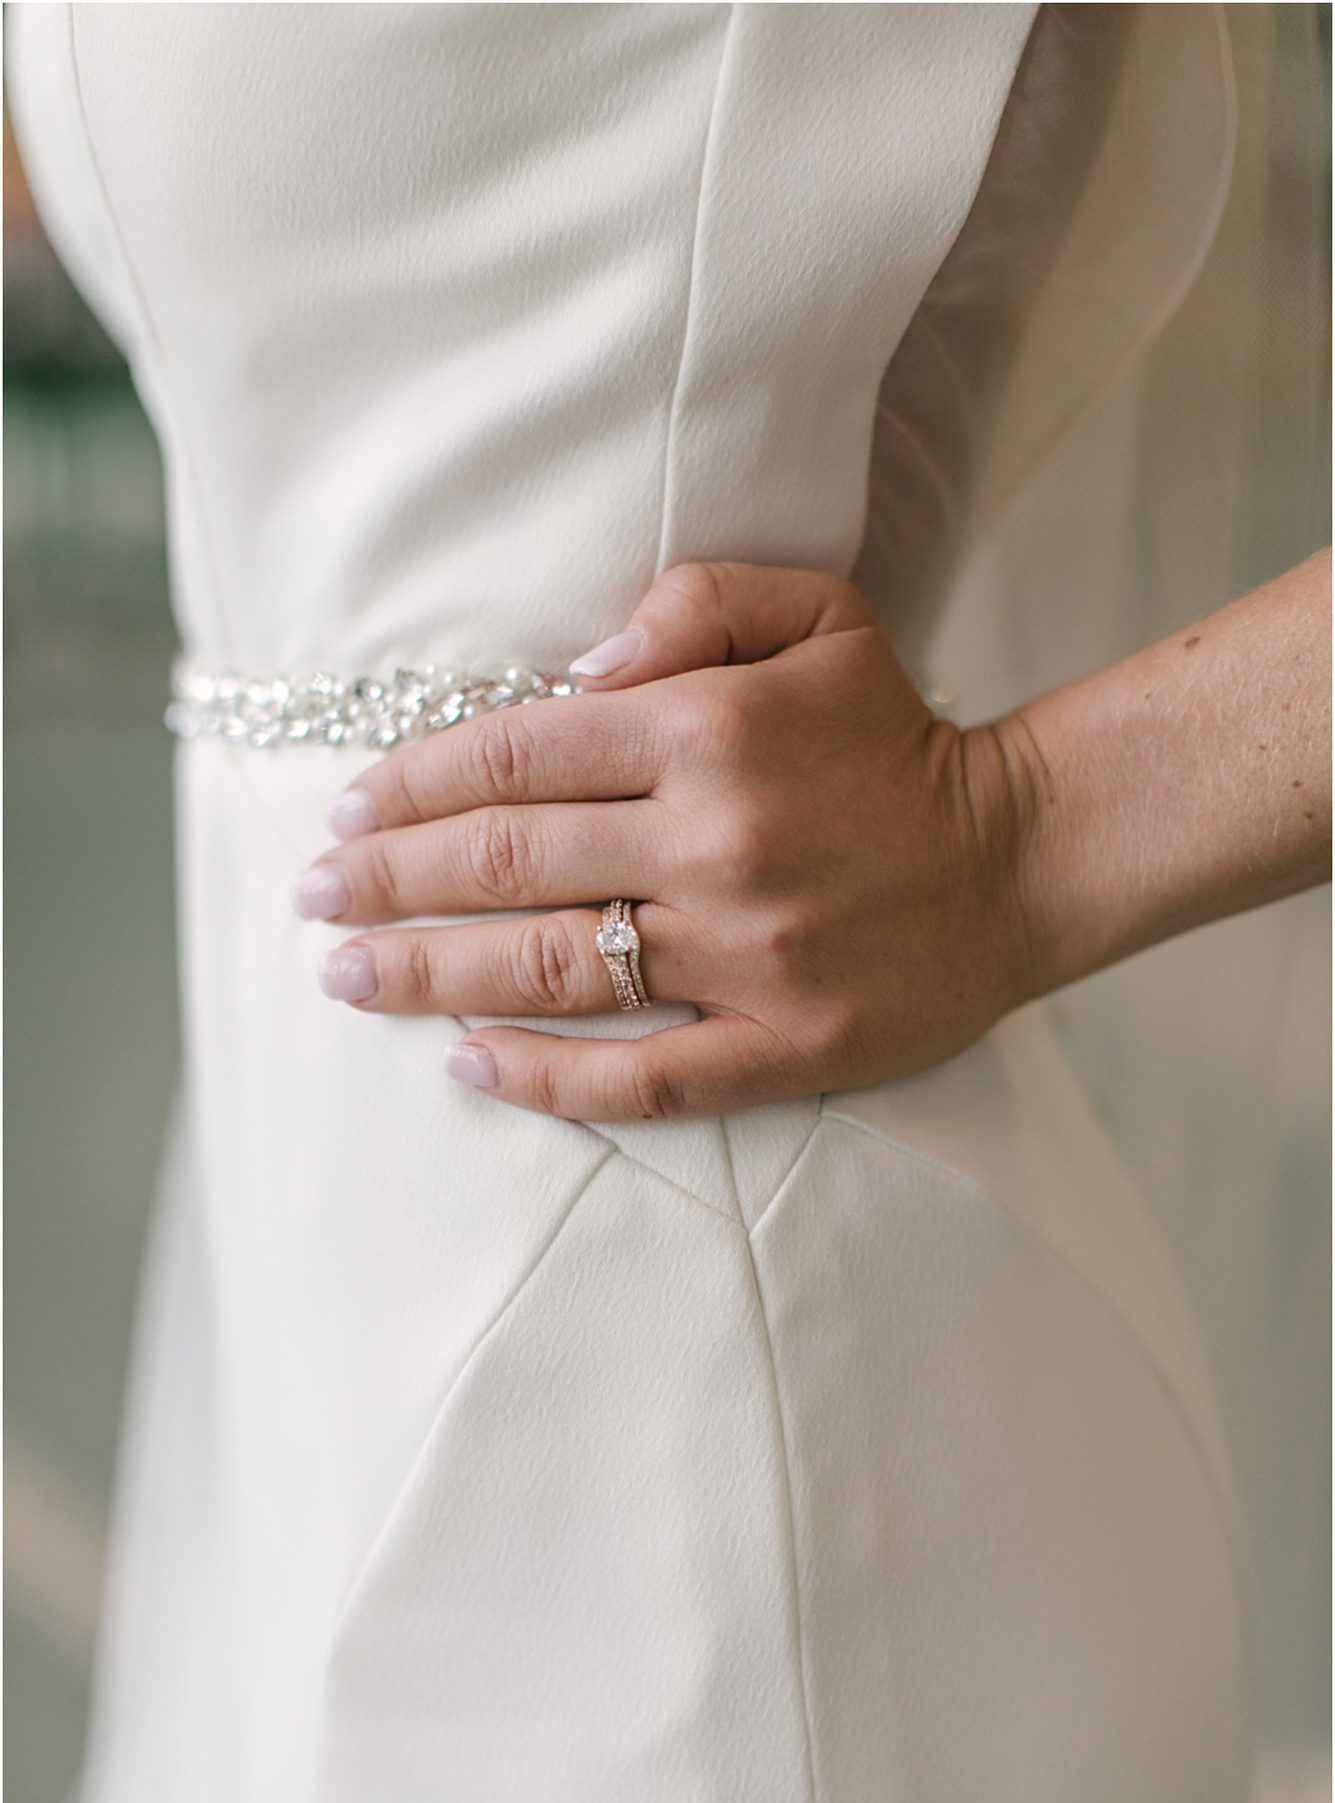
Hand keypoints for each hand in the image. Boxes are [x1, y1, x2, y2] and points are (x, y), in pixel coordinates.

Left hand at [292, 562, 1033, 1119]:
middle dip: (387, 880)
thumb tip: (579, 667)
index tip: (349, 808)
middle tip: (311, 896)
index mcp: (710, 732)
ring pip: (551, 968)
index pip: (516, 755)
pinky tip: (467, 1064)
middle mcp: (715, 843)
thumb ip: (697, 604)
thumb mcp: (822, 617)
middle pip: (506, 862)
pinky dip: (546, 1075)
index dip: (414, 781)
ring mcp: (747, 956)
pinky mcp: (785, 1046)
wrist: (1023, 857)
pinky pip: (643, 1076)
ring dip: (429, 973)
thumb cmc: (898, 734)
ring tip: (347, 977)